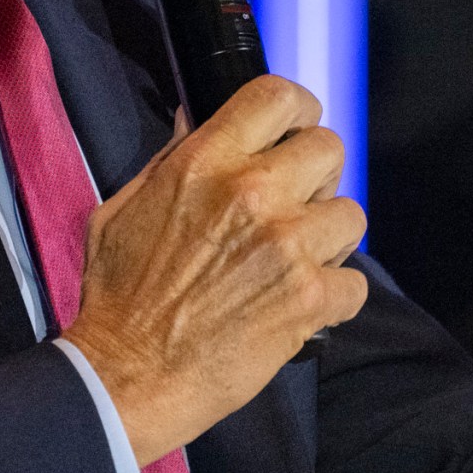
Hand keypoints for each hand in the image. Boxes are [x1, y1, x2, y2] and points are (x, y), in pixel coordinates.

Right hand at [60, 75, 368, 463]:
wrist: (125, 376)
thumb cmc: (117, 297)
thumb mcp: (123, 208)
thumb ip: (169, 159)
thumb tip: (193, 115)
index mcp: (205, 163)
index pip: (277, 96)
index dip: (297, 109)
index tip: (294, 129)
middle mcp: (252, 193)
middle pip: (329, 148)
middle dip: (317, 175)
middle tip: (296, 204)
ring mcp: (287, 245)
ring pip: (351, 214)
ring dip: (330, 237)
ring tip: (299, 261)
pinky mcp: (309, 298)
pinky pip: (355, 283)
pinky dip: (335, 297)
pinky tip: (303, 306)